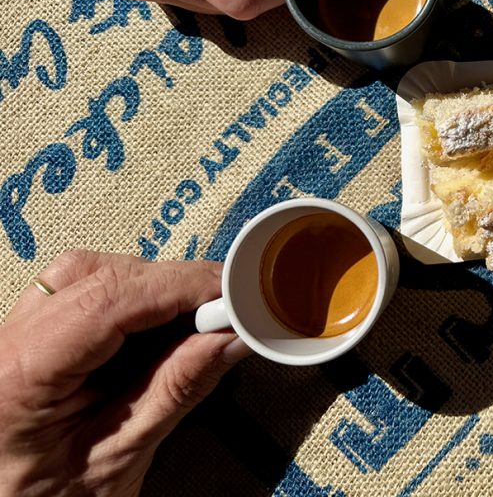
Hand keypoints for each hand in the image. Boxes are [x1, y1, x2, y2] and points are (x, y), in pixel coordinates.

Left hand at [0, 251, 249, 496]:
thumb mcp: (119, 458)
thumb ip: (176, 390)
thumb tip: (230, 335)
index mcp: (22, 375)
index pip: (109, 300)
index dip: (179, 286)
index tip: (233, 293)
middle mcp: (9, 341)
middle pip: (103, 276)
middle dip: (174, 285)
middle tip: (228, 308)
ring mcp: (15, 332)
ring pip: (92, 270)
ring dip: (152, 286)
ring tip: (194, 317)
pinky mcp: (31, 332)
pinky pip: (82, 286)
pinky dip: (129, 295)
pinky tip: (158, 321)